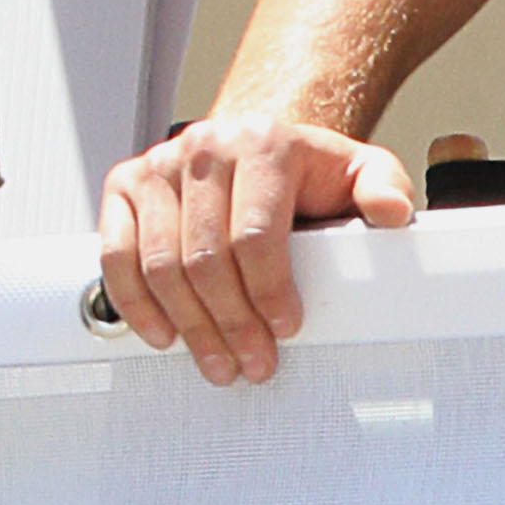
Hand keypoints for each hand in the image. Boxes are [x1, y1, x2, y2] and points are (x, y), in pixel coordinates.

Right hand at [98, 113, 416, 384]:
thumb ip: (383, 187)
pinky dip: (134, 303)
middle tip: (252, 362)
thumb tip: (390, 211)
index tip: (284, 328)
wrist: (253, 143)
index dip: (268, 292)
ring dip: (188, 325)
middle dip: (230, 323)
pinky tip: (162, 334)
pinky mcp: (124, 185)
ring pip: (160, 264)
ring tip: (216, 361)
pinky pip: (115, 255)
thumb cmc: (303, 170)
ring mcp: (156, 165)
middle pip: (205, 257)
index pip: (256, 234)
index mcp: (262, 142)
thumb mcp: (359, 170)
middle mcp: (203, 147)